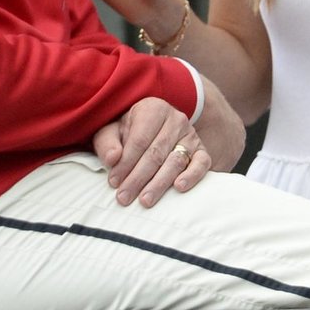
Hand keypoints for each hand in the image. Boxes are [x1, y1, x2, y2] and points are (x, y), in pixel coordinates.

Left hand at [93, 97, 210, 206]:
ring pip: (175, 161)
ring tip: (145, 200)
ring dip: (159, 183)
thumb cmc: (129, 132)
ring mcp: (191, 135)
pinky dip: (191, 176)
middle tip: (124, 198)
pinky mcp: (202, 150)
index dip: (125, 163)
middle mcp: (175, 120)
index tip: (114, 182)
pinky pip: (201, 163)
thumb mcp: (113, 131)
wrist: (155, 128)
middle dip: (138, 178)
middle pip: (156, 153)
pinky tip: (179, 187)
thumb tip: (111, 159)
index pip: (139, 140)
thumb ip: (107, 143)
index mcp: (152, 109)